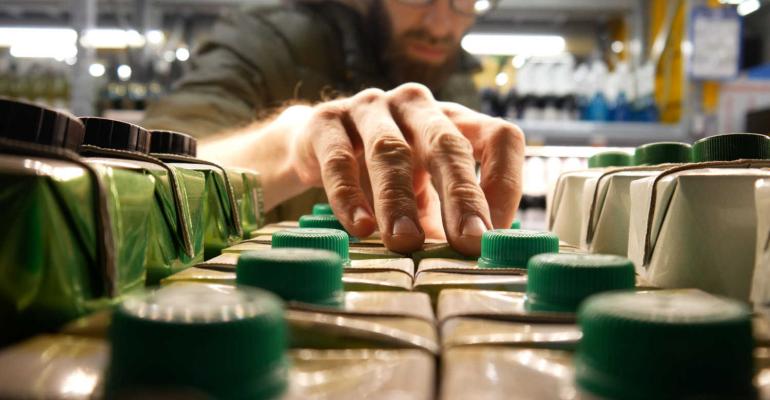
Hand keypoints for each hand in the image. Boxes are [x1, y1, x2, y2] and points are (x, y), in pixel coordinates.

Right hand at [286, 83, 524, 255]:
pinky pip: (339, 160)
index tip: (496, 235)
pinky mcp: (326, 122)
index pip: (498, 137)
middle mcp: (416, 106)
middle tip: (469, 241)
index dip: (505, 183)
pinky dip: (350, 196)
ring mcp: (370, 108)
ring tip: (405, 242)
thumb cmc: (381, 174)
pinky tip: (360, 228)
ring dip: (399, 200)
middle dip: (461, 195)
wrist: (312, 146)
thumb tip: (472, 267)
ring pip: (390, 151)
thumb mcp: (421, 194)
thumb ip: (443, 222)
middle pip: (447, 144)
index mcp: (452, 120)